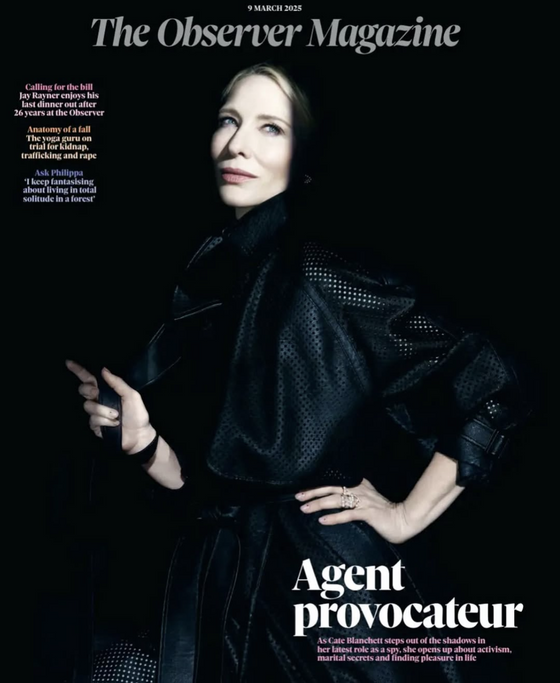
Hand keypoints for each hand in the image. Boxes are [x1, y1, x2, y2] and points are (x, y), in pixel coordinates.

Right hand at [65, 359, 154, 453]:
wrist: (138, 435)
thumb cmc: (137, 414)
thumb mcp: (131, 395)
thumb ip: (117, 383)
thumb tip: (103, 370)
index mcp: (107, 390)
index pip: (90, 379)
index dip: (78, 370)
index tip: (69, 362)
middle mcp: (99, 400)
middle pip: (83, 390)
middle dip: (88, 390)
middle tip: (97, 392)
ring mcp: (96, 413)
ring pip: (88, 406)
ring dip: (103, 410)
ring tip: (116, 415)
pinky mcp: (95, 425)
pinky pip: (93, 420)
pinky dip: (105, 421)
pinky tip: (114, 424)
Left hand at [295, 478, 414, 543]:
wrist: (406, 519)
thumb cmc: (388, 515)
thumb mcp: (369, 503)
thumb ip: (357, 501)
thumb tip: (342, 504)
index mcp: (360, 487)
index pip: (335, 485)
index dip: (319, 488)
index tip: (305, 492)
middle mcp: (360, 491)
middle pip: (331, 489)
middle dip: (313, 493)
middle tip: (298, 496)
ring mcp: (363, 502)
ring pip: (336, 500)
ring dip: (318, 504)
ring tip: (304, 508)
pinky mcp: (367, 513)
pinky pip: (347, 514)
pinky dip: (334, 517)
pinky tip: (322, 520)